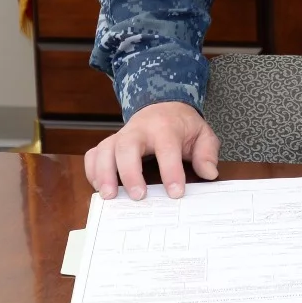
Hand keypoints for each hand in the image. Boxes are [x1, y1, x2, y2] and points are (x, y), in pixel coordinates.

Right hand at [82, 101, 220, 199]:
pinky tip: (99, 188)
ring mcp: (121, 135)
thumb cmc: (182, 126)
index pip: (167, 148)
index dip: (171, 171)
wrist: (163, 106)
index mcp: (165, 127)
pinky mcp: (109, 143)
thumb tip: (209, 173)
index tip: (176, 193)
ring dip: (104, 173)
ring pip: (105, 150)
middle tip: (137, 196)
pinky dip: (92, 172)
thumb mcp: (202, 134)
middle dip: (130, 172)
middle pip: (127, 145)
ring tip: (109, 197)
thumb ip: (207, 152)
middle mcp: (139, 129)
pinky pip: (93, 155)